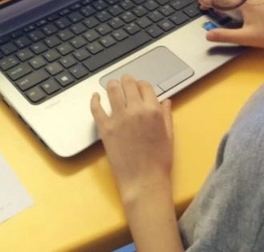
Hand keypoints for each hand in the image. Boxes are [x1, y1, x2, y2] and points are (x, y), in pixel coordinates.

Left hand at [90, 75, 173, 203]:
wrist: (144, 182)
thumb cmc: (159, 162)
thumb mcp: (169, 136)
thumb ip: (166, 116)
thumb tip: (166, 101)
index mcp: (153, 111)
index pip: (145, 86)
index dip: (142, 84)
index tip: (139, 87)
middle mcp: (135, 111)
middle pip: (128, 84)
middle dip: (126, 80)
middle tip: (124, 81)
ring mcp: (118, 119)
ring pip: (112, 91)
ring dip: (112, 85)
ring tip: (111, 85)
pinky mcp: (105, 129)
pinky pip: (96, 108)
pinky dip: (94, 99)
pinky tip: (95, 96)